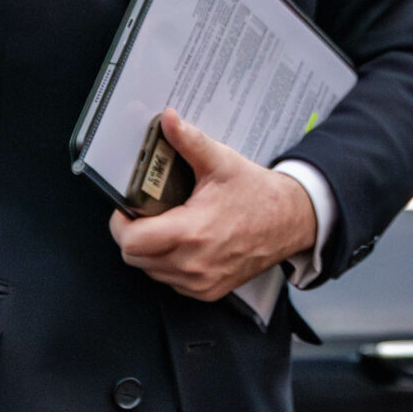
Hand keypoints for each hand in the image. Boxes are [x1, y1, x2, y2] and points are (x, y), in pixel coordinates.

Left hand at [109, 110, 316, 301]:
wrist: (291, 221)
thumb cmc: (258, 194)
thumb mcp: (222, 162)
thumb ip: (190, 140)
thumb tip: (168, 120)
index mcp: (193, 231)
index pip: (131, 241)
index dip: (121, 223)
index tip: (127, 207)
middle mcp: (194, 263)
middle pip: (134, 258)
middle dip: (133, 234)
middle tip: (147, 212)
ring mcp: (200, 282)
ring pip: (150, 271)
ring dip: (150, 250)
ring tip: (168, 225)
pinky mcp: (207, 291)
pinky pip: (170, 281)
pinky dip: (168, 264)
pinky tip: (183, 242)